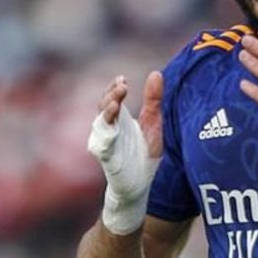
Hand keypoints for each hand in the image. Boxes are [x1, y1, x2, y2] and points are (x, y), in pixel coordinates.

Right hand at [87, 71, 163, 234]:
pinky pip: (103, 142)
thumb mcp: (153, 122)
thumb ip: (153, 100)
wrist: (140, 185)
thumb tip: (156, 73)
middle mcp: (109, 128)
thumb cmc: (144, 154)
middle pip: (103, 105)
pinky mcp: (107, 156)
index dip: (115, 87)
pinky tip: (111, 122)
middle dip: (111, 94)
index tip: (123, 79)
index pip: (112, 97)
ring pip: (101, 121)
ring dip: (107, 109)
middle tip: (122, 85)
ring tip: (116, 101)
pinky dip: (106, 131)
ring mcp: (106, 141)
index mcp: (119, 119)